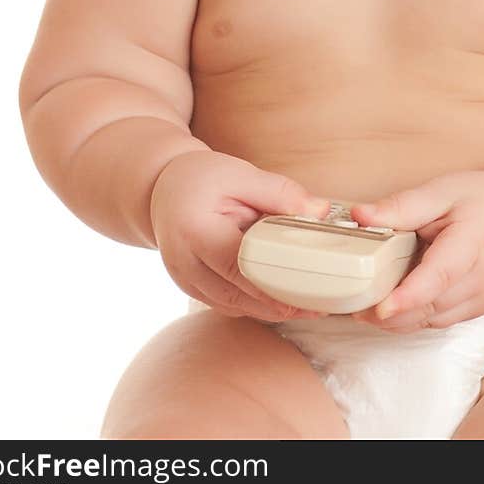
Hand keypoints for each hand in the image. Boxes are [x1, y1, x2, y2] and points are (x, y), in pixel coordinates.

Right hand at [149, 150, 332, 321]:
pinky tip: (283, 301)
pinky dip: (254, 305)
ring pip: (232, 306)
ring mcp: (184, 280)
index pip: (237, 264)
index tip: (305, 295)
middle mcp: (183, 262)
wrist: (163, 188)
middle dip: (279, 304)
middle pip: (236, 294)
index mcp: (195, 231)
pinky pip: (227, 304)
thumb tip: (320, 211)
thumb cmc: (203, 177)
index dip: (271, 283)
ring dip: (269, 310)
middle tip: (320, 306)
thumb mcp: (241, 173)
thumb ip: (280, 192)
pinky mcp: (191, 288)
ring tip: (309, 306)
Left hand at [347, 170, 483, 331]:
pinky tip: (395, 309)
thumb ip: (401, 206)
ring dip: (402, 321)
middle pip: (436, 303)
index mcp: (475, 238)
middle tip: (356, 309)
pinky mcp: (482, 307)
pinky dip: (418, 319)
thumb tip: (360, 215)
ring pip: (438, 319)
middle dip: (395, 313)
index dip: (411, 294)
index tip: (381, 307)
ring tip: (367, 312)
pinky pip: (444, 321)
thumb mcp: (440, 191)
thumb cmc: (477, 198)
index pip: (442, 273)